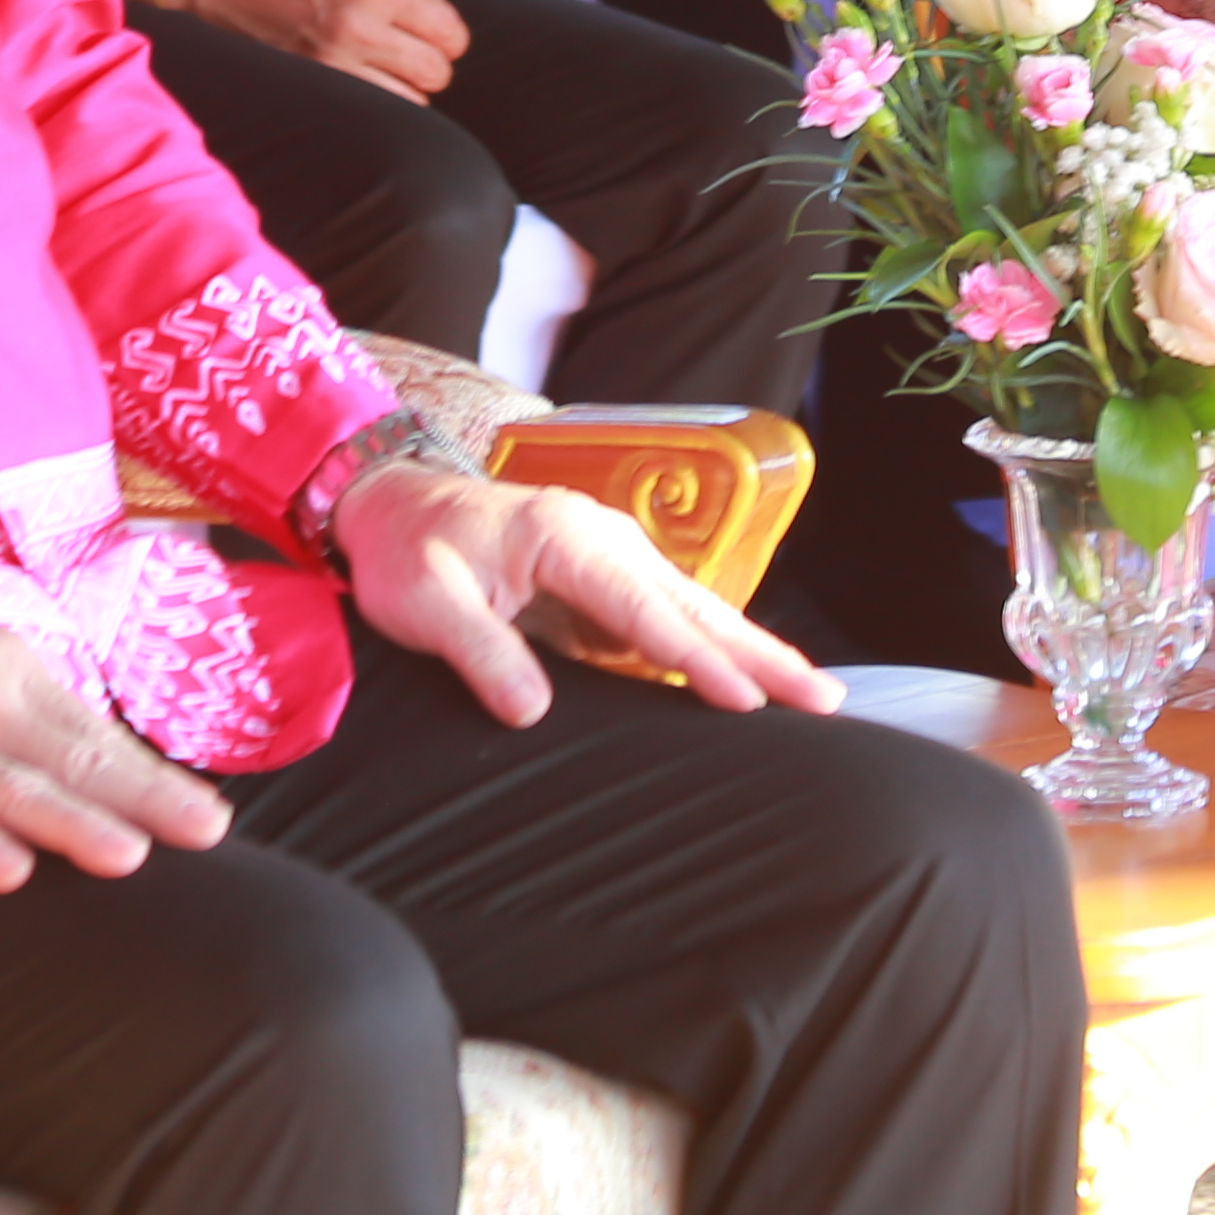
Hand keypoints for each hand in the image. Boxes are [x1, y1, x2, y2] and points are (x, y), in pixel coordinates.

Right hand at [0, 595, 238, 892]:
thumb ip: (18, 714)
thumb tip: (93, 763)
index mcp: (3, 668)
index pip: (91, 733)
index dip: (151, 776)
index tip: (207, 815)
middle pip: (73, 758)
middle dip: (146, 798)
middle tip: (207, 833)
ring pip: (14, 787)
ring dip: (74, 823)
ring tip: (129, 856)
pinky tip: (6, 871)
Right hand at [186, 0, 465, 102]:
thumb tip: (435, 20)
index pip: (449, 33)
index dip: (449, 30)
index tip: (430, 19)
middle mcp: (356, 29)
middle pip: (436, 73)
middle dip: (433, 58)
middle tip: (410, 40)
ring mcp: (331, 64)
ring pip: (410, 102)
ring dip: (408, 84)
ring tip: (386, 61)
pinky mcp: (309, 85)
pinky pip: (370, 110)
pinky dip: (378, 99)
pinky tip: (363, 76)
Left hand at [334, 459, 839, 729]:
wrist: (390, 503)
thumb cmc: (406, 549)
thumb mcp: (425, 603)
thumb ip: (483, 651)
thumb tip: (534, 711)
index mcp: (568, 538)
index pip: (645, 610)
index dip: (696, 660)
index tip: (744, 701)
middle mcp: (606, 538)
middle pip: (696, 604)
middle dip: (762, 653)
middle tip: (824, 699)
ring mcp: (612, 554)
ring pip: (695, 608)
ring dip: (753, 649)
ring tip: (810, 692)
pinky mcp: (607, 575)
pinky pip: (672, 613)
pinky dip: (717, 644)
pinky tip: (749, 676)